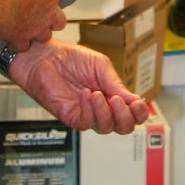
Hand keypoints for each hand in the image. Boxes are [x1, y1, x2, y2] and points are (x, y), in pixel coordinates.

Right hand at [0, 0, 66, 50]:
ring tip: (27, 20)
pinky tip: (10, 34)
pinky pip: (22, 44)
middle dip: (51, 10)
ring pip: (45, 32)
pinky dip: (17, 40)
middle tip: (37, 3)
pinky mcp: (20, 39)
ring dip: (39, 27)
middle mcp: (49, 11)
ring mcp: (36, 27)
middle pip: (58, 14)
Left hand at [5, 40, 149, 133]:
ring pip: (106, 128)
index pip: (132, 113)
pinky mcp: (71, 117)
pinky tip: (87, 94)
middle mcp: (101, 108)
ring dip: (107, 112)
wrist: (45, 56)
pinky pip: (86, 122)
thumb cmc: (71, 58)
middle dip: (127, 117)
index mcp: (112, 95)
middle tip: (121, 102)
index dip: (140, 113)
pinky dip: (91, 109)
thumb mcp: (101, 66)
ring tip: (100, 94)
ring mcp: (86, 114)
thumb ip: (116, 84)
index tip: (139, 103)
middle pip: (123, 127)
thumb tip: (135, 100)